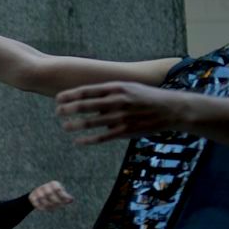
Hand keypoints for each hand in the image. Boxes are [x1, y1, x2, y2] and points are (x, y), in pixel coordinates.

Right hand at [28, 181, 74, 211]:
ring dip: (48, 205)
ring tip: (53, 209)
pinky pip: (36, 202)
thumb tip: (71, 200)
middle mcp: (45, 186)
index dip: (62, 196)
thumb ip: (66, 197)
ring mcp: (38, 191)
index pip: (57, 189)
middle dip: (55, 201)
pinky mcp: (32, 196)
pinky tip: (45, 209)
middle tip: (60, 206)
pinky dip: (41, 207)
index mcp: (54, 184)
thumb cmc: (55, 195)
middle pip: (49, 193)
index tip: (66, 202)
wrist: (39, 194)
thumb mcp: (61, 194)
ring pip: (42, 198)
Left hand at [55, 82, 187, 145]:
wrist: (171, 109)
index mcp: (117, 88)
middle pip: (85, 105)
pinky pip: (103, 137)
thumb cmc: (146, 97)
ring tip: (65, 126)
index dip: (70, 95)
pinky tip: (78, 141)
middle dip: (68, 109)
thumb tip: (89, 99)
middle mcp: (117, 101)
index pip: (87, 90)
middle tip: (57, 112)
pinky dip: (88, 140)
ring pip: (91, 122)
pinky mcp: (126, 131)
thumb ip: (109, 93)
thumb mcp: (128, 88)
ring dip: (75, 125)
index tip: (58, 98)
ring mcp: (121, 117)